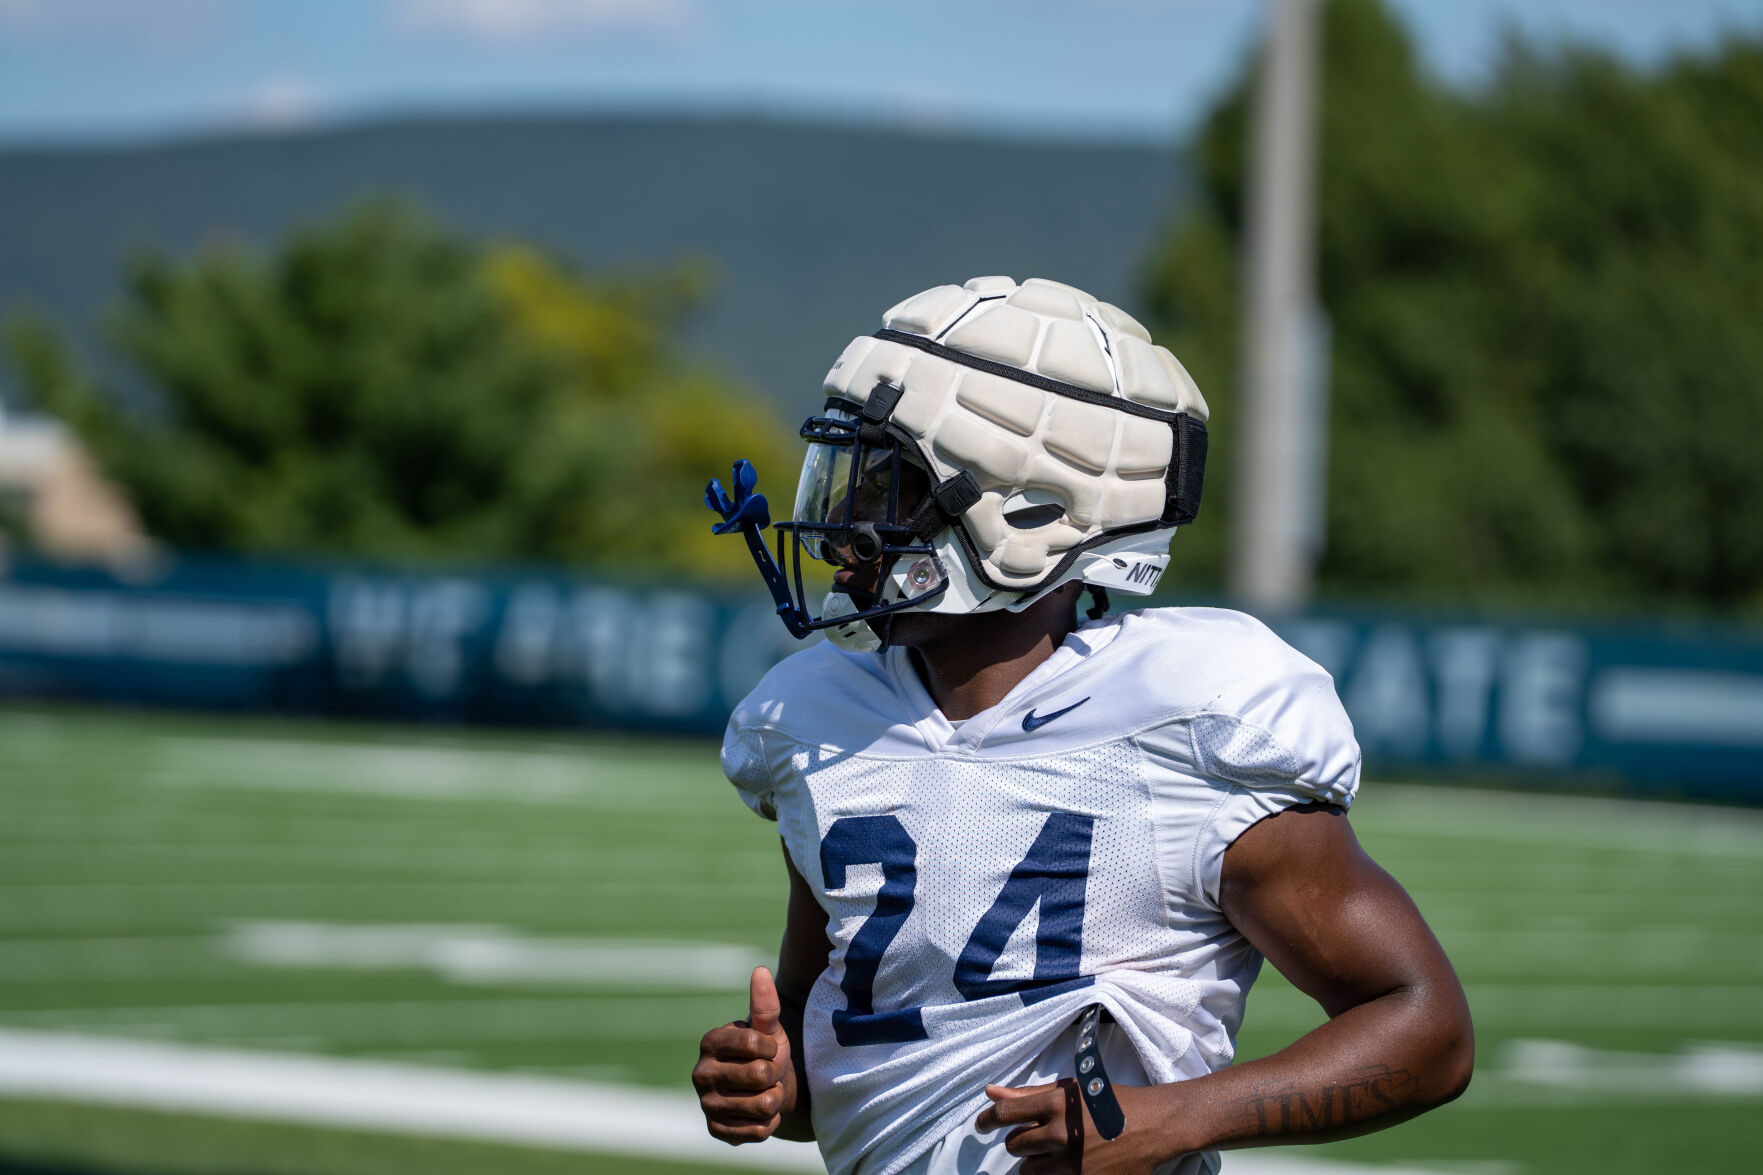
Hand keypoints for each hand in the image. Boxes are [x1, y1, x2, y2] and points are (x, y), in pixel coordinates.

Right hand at [693, 966, 795, 1144]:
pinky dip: (768, 1123)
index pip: (756, 1044)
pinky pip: (758, 1130)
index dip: (772, 1048)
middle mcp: (700, 1073)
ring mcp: (706, 1104)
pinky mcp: (715, 1130)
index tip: (767, 1049)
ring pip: (762, 1105)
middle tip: (767, 1074)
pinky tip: (758, 1112)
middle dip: (774, 1075)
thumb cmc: (765, 1052)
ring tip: (764, 1091)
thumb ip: (764, 1004)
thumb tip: (759, 970)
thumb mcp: (768, 1028)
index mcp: (710, 1042)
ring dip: (774, 1100)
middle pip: (760, 1076)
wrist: (764, 1089)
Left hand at [976, 1081, 1161, 1174]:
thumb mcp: (1070, 1089)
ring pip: (1028, 1171)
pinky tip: (1069, 1164)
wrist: (1154, 1125)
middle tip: (1037, 1137)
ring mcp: (1072, 1163)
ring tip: (1057, 1151)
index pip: (1005, 1113)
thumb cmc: (1110, 1101)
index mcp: (1056, 1104)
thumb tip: (989, 1092)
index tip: (981, 1124)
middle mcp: (1060, 1134)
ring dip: (1036, 1162)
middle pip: (1014, 1146)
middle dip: (1020, 1142)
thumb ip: (1027, 1094)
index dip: (987, 1119)